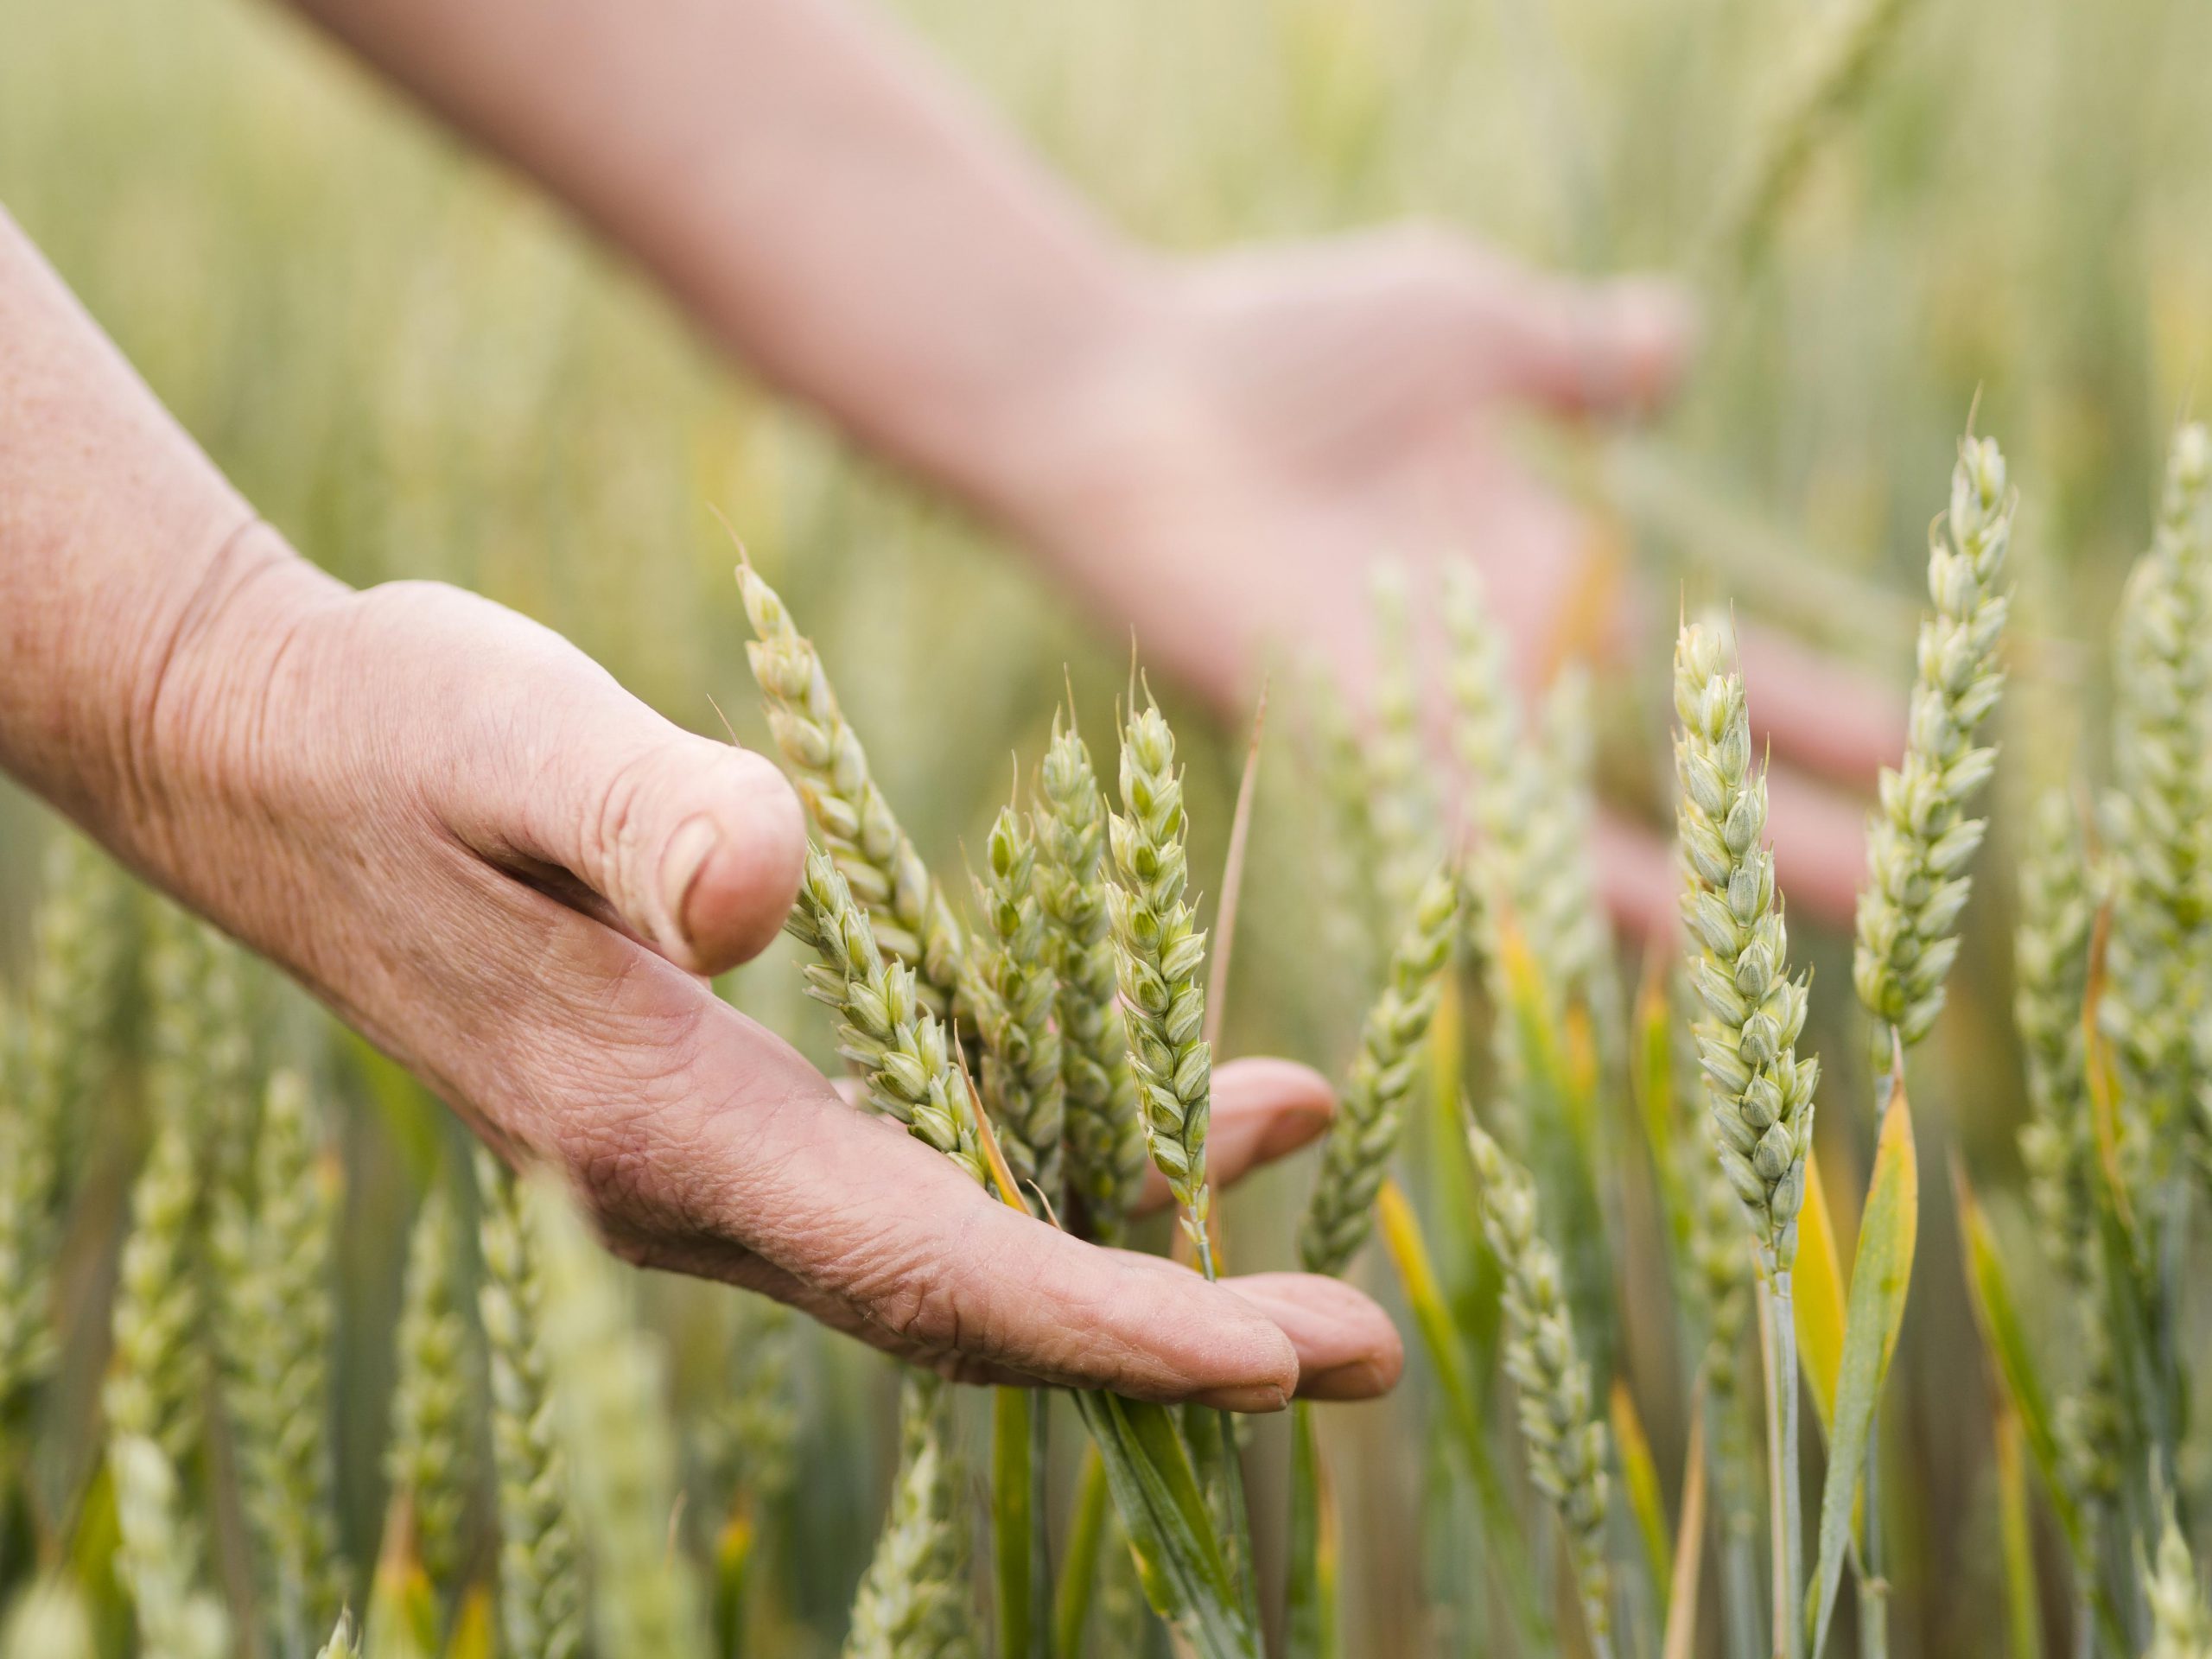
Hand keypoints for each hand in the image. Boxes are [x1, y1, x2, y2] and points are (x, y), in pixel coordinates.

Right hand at [121, 542, 1399, 1406]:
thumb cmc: (397, 730)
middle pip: (966, 1305)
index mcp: (659, 1124)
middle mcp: (693, 1183)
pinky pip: (924, 1168)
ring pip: (958, 1245)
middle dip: (1166, 1333)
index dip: (1108, 1320)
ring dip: (1136, 1247)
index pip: (925, 1265)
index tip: (1277, 1353)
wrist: (280, 760)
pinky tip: (1179, 1093)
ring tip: (1310, 1212)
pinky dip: (1062, 1154)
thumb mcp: (506, 734)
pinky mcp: (728, 1100)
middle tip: (1362, 1349)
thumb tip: (766, 892)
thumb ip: (639, 810)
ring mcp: (710, 1157)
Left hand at [999, 225, 1900, 930]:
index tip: (1917, 730)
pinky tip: (1653, 963)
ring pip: (1599, 829)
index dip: (1811, 695)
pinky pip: (1485, 856)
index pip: (1709, 653)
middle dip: (1787, 814)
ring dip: (1708, 883)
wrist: (1128, 400)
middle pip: (1675, 763)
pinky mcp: (1367, 762)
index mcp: (1545, 571)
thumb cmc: (1281, 346)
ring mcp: (1439, 726)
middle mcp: (1504, 671)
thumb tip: (1679, 344)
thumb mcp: (1469, 324)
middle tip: (1909, 877)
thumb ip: (1576, 350)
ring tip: (1817, 934)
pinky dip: (1563, 909)